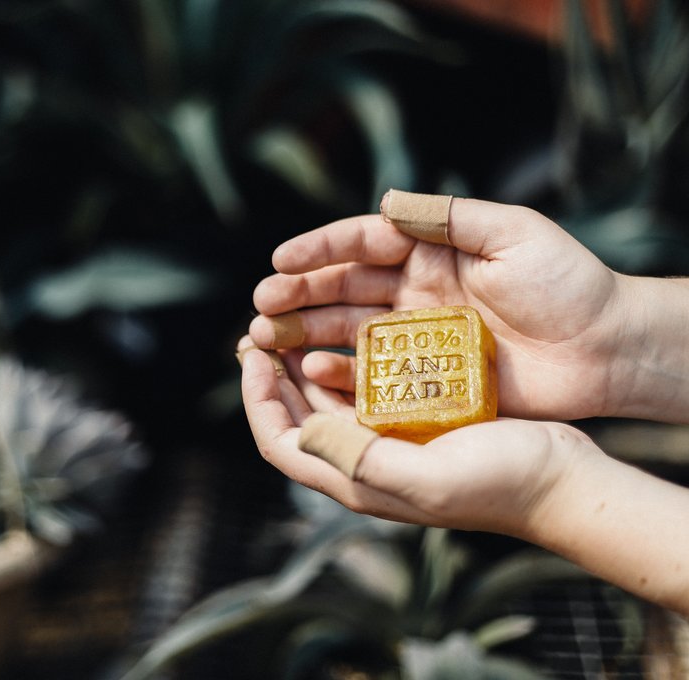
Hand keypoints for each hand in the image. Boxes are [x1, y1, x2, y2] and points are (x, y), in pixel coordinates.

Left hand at [237, 338, 579, 535]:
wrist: (561, 481)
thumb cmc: (501, 484)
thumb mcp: (426, 477)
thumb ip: (360, 459)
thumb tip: (304, 428)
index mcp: (355, 479)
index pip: (279, 440)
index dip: (256, 399)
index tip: (250, 354)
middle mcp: (362, 462)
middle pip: (295, 416)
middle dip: (270, 375)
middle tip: (259, 329)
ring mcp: (387, 441)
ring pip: (324, 398)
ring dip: (300, 363)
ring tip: (290, 324)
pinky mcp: (414, 422)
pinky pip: (363, 388)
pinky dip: (344, 362)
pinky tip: (346, 333)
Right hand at [248, 196, 624, 419]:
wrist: (607, 349)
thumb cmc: (567, 283)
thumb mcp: (512, 233)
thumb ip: (447, 217)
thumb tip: (382, 203)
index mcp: (430, 252)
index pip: (362, 245)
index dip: (318, 250)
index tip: (279, 262)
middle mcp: (415, 292)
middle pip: (342, 289)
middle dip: (297, 296)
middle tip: (260, 307)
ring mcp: (417, 337)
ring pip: (347, 331)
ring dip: (304, 334)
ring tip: (264, 339)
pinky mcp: (427, 378)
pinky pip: (373, 374)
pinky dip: (340, 373)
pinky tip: (310, 371)